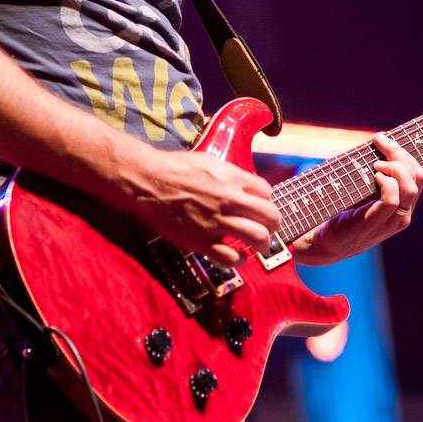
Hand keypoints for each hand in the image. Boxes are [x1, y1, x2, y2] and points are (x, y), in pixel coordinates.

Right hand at [129, 148, 279, 264]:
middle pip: (270, 216)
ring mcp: (217, 222)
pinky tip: (239, 257)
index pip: (266, 192)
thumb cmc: (175, 168)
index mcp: (232, 179)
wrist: (148, 181)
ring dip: (263, 243)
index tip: (260, 206)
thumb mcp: (208, 161)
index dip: (266, 200)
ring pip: (258, 237)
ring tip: (259, 245)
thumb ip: (229, 174)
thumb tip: (243, 184)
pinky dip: (240, 260)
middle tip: (269, 228)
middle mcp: (229, 200)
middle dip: (273, 223)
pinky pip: (231, 258)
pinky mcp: (202, 241)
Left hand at [290, 133, 422, 265]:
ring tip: (376, 163)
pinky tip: (374, 176)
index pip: (418, 175)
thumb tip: (378, 141)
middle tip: (379, 142)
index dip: (405, 153)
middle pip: (418, 177)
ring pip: (410, 188)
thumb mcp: (362, 191)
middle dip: (401, 153)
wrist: (323, 242)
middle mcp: (402, 215)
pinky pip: (392, 200)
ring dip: (395, 167)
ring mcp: (391, 222)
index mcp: (403, 206)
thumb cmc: (341, 212)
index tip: (384, 139)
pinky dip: (387, 183)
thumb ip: (374, 174)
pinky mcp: (374, 224)